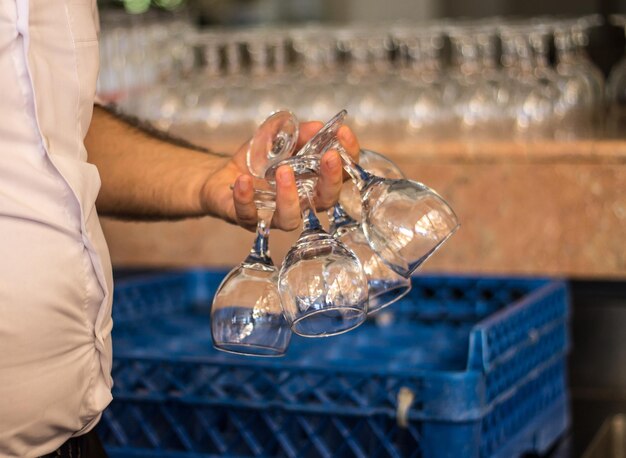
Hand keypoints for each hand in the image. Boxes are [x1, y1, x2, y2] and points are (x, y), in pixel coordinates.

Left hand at [201, 121, 359, 230]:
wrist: (220, 177)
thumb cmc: (257, 162)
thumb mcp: (278, 139)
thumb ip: (298, 133)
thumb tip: (318, 126)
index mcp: (314, 183)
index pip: (342, 173)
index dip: (349, 154)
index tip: (344, 132)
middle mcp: (300, 203)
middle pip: (326, 201)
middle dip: (330, 180)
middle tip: (329, 157)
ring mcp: (274, 215)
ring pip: (290, 218)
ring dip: (289, 196)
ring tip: (283, 170)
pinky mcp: (246, 219)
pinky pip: (248, 214)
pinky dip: (246, 197)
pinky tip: (244, 180)